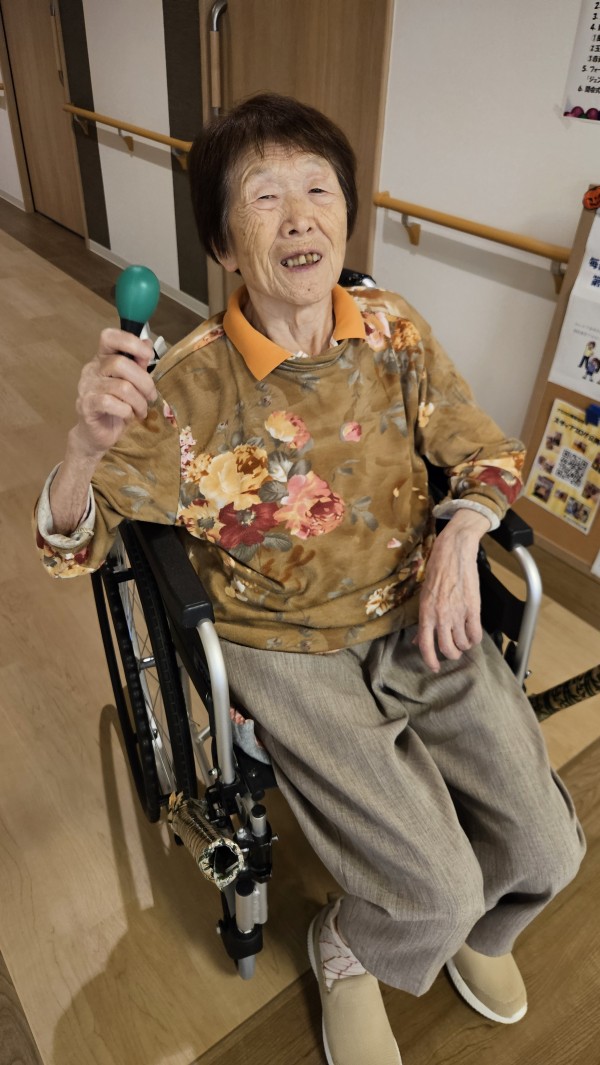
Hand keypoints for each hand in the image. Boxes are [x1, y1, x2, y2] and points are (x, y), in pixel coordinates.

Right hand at [72, 328, 157, 457]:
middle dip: (144, 382)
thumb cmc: (116, 408)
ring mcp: (87, 387)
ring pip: (122, 387)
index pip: (109, 337)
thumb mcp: (131, 384)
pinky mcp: (86, 405)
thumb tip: (147, 343)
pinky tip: (128, 416)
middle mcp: (92, 369)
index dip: (130, 342)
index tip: (148, 356)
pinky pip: (112, 403)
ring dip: (139, 402)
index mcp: (102, 359)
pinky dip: (127, 411)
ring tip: (141, 411)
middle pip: (121, 364)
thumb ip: (137, 365)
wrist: (97, 435)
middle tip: (150, 397)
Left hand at [414, 509, 489, 671]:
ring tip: (464, 641)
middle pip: (446, 648)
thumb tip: (418, 639)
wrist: (453, 552)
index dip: (430, 660)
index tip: (434, 667)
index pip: (426, 645)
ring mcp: (457, 612)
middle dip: (451, 654)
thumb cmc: (437, 571)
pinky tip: (473, 636)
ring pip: (462, 643)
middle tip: (454, 652)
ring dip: (464, 646)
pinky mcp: (473, 608)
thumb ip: (423, 620)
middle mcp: (440, 615)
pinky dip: (475, 639)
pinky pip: (475, 634)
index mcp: (425, 612)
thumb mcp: (424, 596)